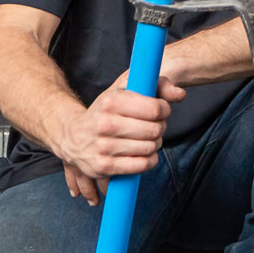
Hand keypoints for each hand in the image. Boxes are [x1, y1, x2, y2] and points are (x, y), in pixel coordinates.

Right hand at [56, 70, 186, 205]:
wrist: (72, 136)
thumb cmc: (106, 111)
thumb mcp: (126, 89)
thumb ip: (157, 85)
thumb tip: (181, 94)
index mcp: (110, 101)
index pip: (155, 108)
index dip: (164, 110)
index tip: (160, 110)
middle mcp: (105, 124)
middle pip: (155, 129)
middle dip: (160, 127)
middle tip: (154, 126)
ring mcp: (103, 147)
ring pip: (150, 148)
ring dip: (155, 144)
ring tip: (147, 139)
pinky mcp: (103, 167)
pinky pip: (142, 165)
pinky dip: (150, 160)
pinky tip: (146, 153)